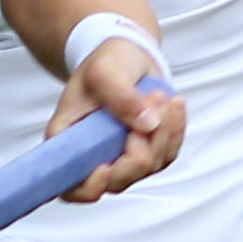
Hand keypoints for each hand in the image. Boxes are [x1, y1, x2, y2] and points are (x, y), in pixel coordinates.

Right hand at [47, 31, 185, 199]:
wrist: (127, 54)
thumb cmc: (106, 62)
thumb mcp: (105, 71)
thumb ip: (121, 97)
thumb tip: (147, 124)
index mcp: (68, 141)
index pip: (71, 186)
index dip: (89, 186)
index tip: (105, 167)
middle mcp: (92, 156)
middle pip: (119, 179)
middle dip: (142, 147)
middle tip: (150, 104)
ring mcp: (120, 157)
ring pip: (147, 167)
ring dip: (163, 133)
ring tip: (160, 97)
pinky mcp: (145, 152)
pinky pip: (166, 155)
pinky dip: (174, 131)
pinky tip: (173, 106)